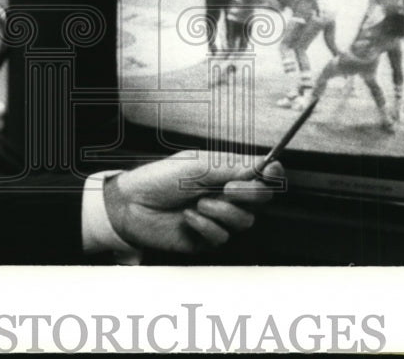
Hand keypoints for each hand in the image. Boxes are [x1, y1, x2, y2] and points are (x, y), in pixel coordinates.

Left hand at [103, 151, 283, 252]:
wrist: (131, 206)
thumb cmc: (158, 179)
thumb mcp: (196, 167)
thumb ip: (231, 167)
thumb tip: (263, 164)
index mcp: (225, 172)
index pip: (260, 173)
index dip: (272, 173)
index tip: (272, 171)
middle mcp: (226, 195)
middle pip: (261, 199)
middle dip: (249, 194)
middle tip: (229, 188)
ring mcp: (218, 217)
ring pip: (244, 221)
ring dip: (222, 211)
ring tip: (197, 202)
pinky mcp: (207, 239)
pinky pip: (222, 237)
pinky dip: (205, 226)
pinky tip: (187, 217)